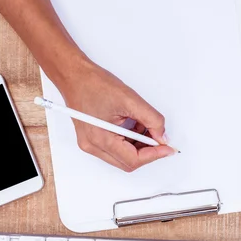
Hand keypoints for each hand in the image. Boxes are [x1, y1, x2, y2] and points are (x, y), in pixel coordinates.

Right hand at [58, 57, 174, 171]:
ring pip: (122, 158)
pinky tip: (134, 129)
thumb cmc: (93, 84)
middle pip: (128, 163)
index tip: (167, 149)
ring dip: (138, 147)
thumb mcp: (130, 99)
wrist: (74, 77)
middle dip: (147, 152)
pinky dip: (129, 143)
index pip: (133, 159)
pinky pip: (115, 151)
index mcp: (100, 138)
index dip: (154, 155)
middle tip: (159, 138)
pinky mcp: (92, 141)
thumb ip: (151, 119)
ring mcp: (91, 145)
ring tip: (144, 127)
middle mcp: (93, 146)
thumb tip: (162, 136)